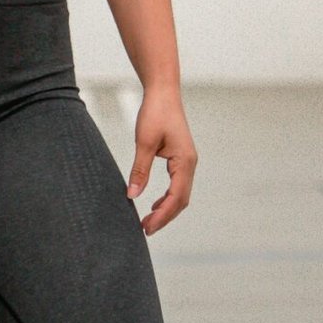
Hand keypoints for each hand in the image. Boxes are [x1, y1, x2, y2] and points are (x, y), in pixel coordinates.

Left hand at [126, 85, 197, 235]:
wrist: (163, 92)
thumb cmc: (155, 113)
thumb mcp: (144, 142)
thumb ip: (140, 170)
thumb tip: (132, 195)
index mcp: (185, 161)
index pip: (176, 197)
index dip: (162, 215)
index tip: (147, 227)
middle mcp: (190, 164)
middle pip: (181, 200)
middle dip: (164, 217)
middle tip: (145, 230)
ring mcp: (187, 161)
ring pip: (180, 194)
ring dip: (166, 209)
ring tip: (148, 222)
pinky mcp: (181, 158)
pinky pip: (177, 185)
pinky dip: (167, 198)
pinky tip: (154, 204)